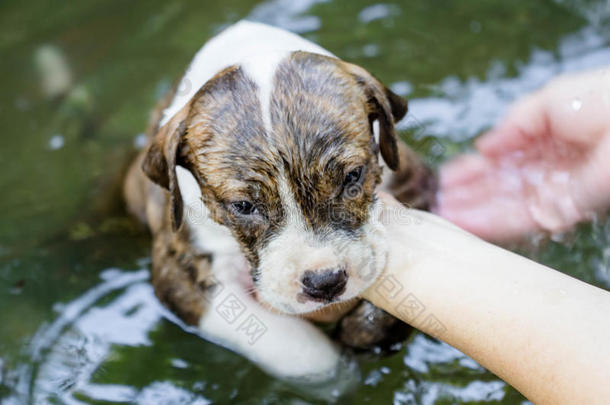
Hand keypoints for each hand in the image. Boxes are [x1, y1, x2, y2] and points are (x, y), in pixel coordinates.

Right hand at [437, 68, 609, 241]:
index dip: (472, 170)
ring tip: (438, 216)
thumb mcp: (550, 100)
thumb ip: (514, 126)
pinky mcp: (563, 212)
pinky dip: (490, 223)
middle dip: (465, 196)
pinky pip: (521, 221)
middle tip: (432, 203)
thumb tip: (483, 147)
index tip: (444, 178)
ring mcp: (553, 194)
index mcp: (543, 144)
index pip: (500, 162)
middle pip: (497, 188)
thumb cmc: (602, 101)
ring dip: (470, 212)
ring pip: (503, 207)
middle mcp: (545, 172)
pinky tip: (462, 222)